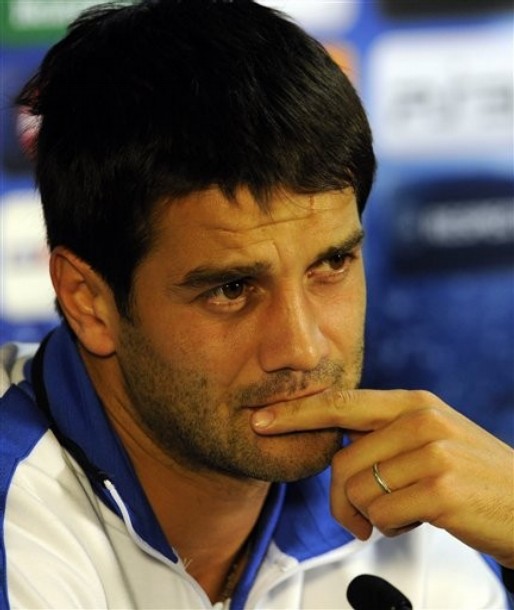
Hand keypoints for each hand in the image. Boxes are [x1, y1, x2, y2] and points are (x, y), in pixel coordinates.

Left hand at [251, 389, 513, 567]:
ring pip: (359, 492)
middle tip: (359, 516)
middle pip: (342, 462)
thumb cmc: (473, 474)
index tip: (261, 421)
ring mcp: (432, 453)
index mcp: (413, 403)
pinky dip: (389, 529)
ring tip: (404, 513)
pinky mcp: (440, 489)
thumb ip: (384, 433)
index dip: (296, 414)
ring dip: (371, 516)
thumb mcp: (432, 436)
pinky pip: (381, 516)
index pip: (340, 404)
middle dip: (342, 499)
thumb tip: (333, 448)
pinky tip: (416, 521)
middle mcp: (421, 420)